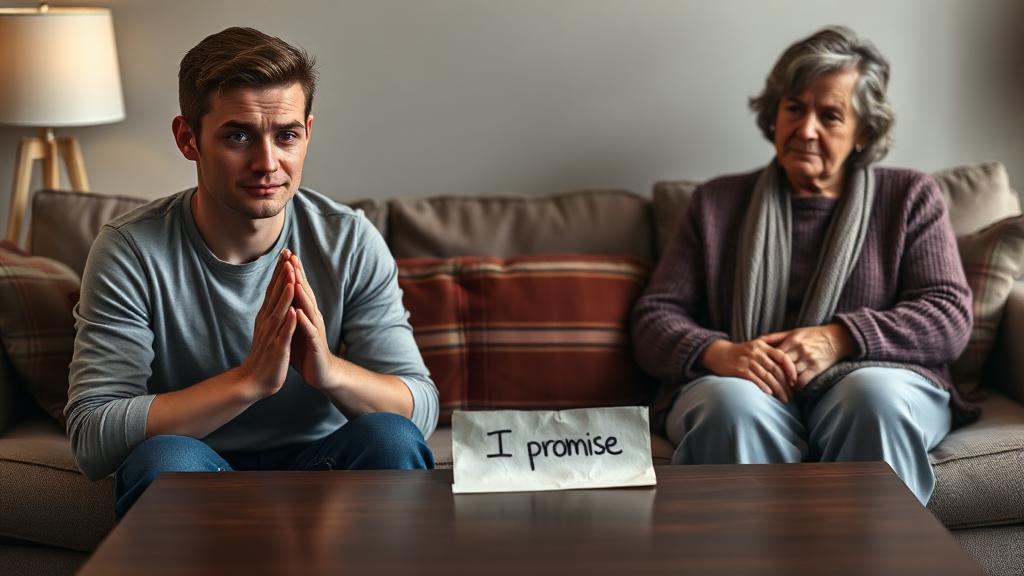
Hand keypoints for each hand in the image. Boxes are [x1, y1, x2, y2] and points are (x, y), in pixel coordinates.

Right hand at [238, 250, 296, 399]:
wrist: (254, 380)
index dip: (279, 272)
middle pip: (275, 294)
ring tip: (291, 276)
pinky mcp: (277, 348)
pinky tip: (293, 311)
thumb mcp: (267, 328)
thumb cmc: (264, 354)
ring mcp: (272, 334)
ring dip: (285, 293)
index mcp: (266, 317)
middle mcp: (267, 322)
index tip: (285, 253)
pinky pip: (284, 334)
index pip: (273, 290)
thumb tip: (275, 295)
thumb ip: (271, 311)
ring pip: (279, 310)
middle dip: (282, 275)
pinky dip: (288, 322)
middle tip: (287, 255)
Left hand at [286, 250, 338, 389]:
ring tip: (295, 279)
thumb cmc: (306, 350)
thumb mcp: (296, 326)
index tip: (286, 254)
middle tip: (292, 257)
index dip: (293, 271)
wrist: (321, 373)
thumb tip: (282, 293)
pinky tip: (299, 313)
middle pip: (305, 292)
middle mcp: (313, 317)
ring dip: (302, 294)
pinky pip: (309, 331)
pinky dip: (304, 321)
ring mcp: (315, 329)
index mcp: (306, 312)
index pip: (299, 288)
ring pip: (309, 308)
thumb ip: (291, 310)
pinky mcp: (315, 344)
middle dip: (298, 275)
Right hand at [700, 337, 798, 402]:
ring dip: (777, 389)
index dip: (791, 369)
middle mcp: (756, 352)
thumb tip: (788, 368)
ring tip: (783, 399)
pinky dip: (763, 387)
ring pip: (767, 376)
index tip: (795, 381)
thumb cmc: (740, 353)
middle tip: (791, 395)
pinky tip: (770, 394)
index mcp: (763, 346)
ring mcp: (748, 360)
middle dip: (785, 384)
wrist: (718, 353)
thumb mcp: (755, 346)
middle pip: (776, 369)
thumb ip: (769, 353)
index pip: (782, 356)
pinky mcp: (739, 369)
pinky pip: (755, 379)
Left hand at [761, 323, 855, 390]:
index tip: (759, 370)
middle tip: (765, 384)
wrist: (837, 338)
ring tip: (776, 390)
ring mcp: (808, 359)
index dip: (766, 363)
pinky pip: (803, 381)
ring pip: (790, 375)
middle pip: (780, 365)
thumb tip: (757, 341)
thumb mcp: (793, 332)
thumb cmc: (812, 335)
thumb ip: (775, 337)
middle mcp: (799, 349)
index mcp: (791, 340)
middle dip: (773, 375)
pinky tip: (792, 390)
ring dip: (783, 383)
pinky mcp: (817, 368)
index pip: (773, 354)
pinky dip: (796, 387)